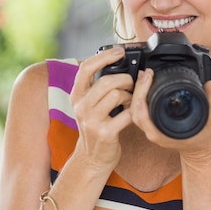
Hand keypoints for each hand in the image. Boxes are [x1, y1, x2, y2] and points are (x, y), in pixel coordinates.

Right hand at [69, 47, 134, 171]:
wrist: (92, 157)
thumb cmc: (95, 125)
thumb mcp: (89, 104)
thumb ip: (97, 86)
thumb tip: (119, 64)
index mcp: (76, 95)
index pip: (85, 68)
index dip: (104, 56)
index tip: (119, 52)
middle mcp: (81, 106)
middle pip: (106, 81)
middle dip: (125, 80)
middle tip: (131, 84)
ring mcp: (92, 121)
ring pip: (117, 95)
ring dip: (130, 96)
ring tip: (130, 101)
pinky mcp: (105, 133)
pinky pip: (126, 114)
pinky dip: (133, 112)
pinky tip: (131, 114)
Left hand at [130, 69, 210, 161]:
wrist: (201, 149)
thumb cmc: (205, 137)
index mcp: (165, 134)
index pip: (146, 120)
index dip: (142, 104)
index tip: (145, 86)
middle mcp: (155, 132)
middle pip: (136, 112)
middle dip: (138, 91)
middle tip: (147, 74)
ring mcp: (151, 127)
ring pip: (134, 111)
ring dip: (137, 93)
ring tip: (145, 76)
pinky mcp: (152, 122)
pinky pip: (139, 110)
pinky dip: (139, 96)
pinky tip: (145, 83)